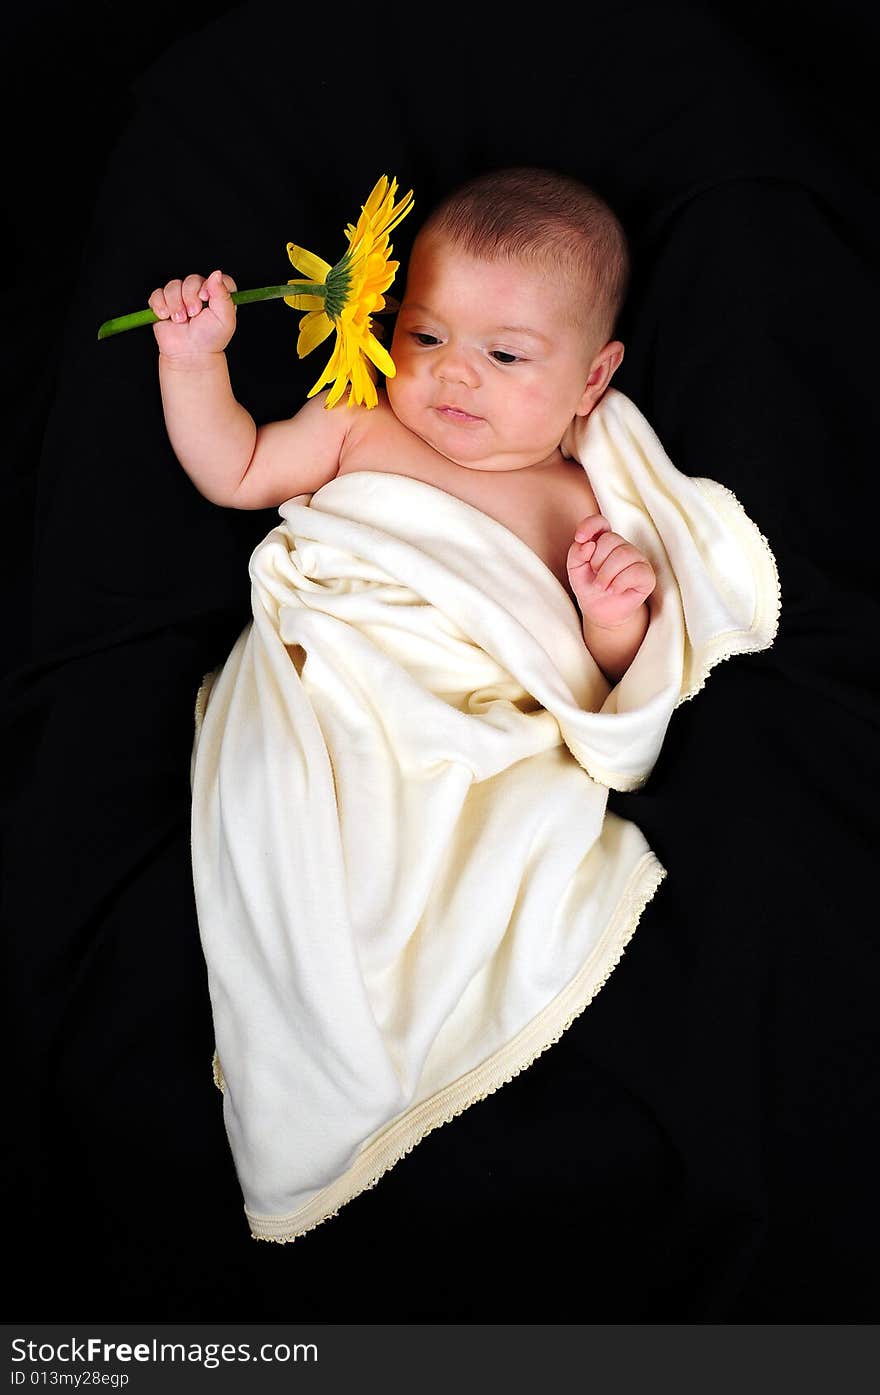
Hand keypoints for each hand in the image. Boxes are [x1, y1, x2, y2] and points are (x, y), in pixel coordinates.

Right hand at [149, 270, 236, 357]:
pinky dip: (160, 305)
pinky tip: (165, 317)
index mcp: (217, 295)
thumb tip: (216, 274)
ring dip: (175, 304)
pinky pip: (157, 294)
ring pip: (173, 286)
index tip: (205, 297)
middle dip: (190, 297)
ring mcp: (180, 297)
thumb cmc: (209, 339)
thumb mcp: (225, 319)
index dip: (210, 284)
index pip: (217, 278)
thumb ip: (223, 294)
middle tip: (193, 315)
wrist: (189, 354)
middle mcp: (199, 293)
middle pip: (192, 280)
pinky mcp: (164, 303)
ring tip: (179, 320)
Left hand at [567, 514, 655, 629]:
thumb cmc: (589, 586)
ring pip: (624, 554)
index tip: (580, 539)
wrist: (600, 611)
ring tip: (602, 587)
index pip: (600, 522)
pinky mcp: (646, 575)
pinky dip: (620, 583)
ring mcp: (637, 559)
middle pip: (611, 540)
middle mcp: (622, 546)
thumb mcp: (575, 570)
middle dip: (597, 561)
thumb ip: (576, 554)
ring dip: (607, 575)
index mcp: (603, 540)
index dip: (590, 526)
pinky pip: (636, 571)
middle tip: (594, 577)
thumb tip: (587, 545)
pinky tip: (613, 590)